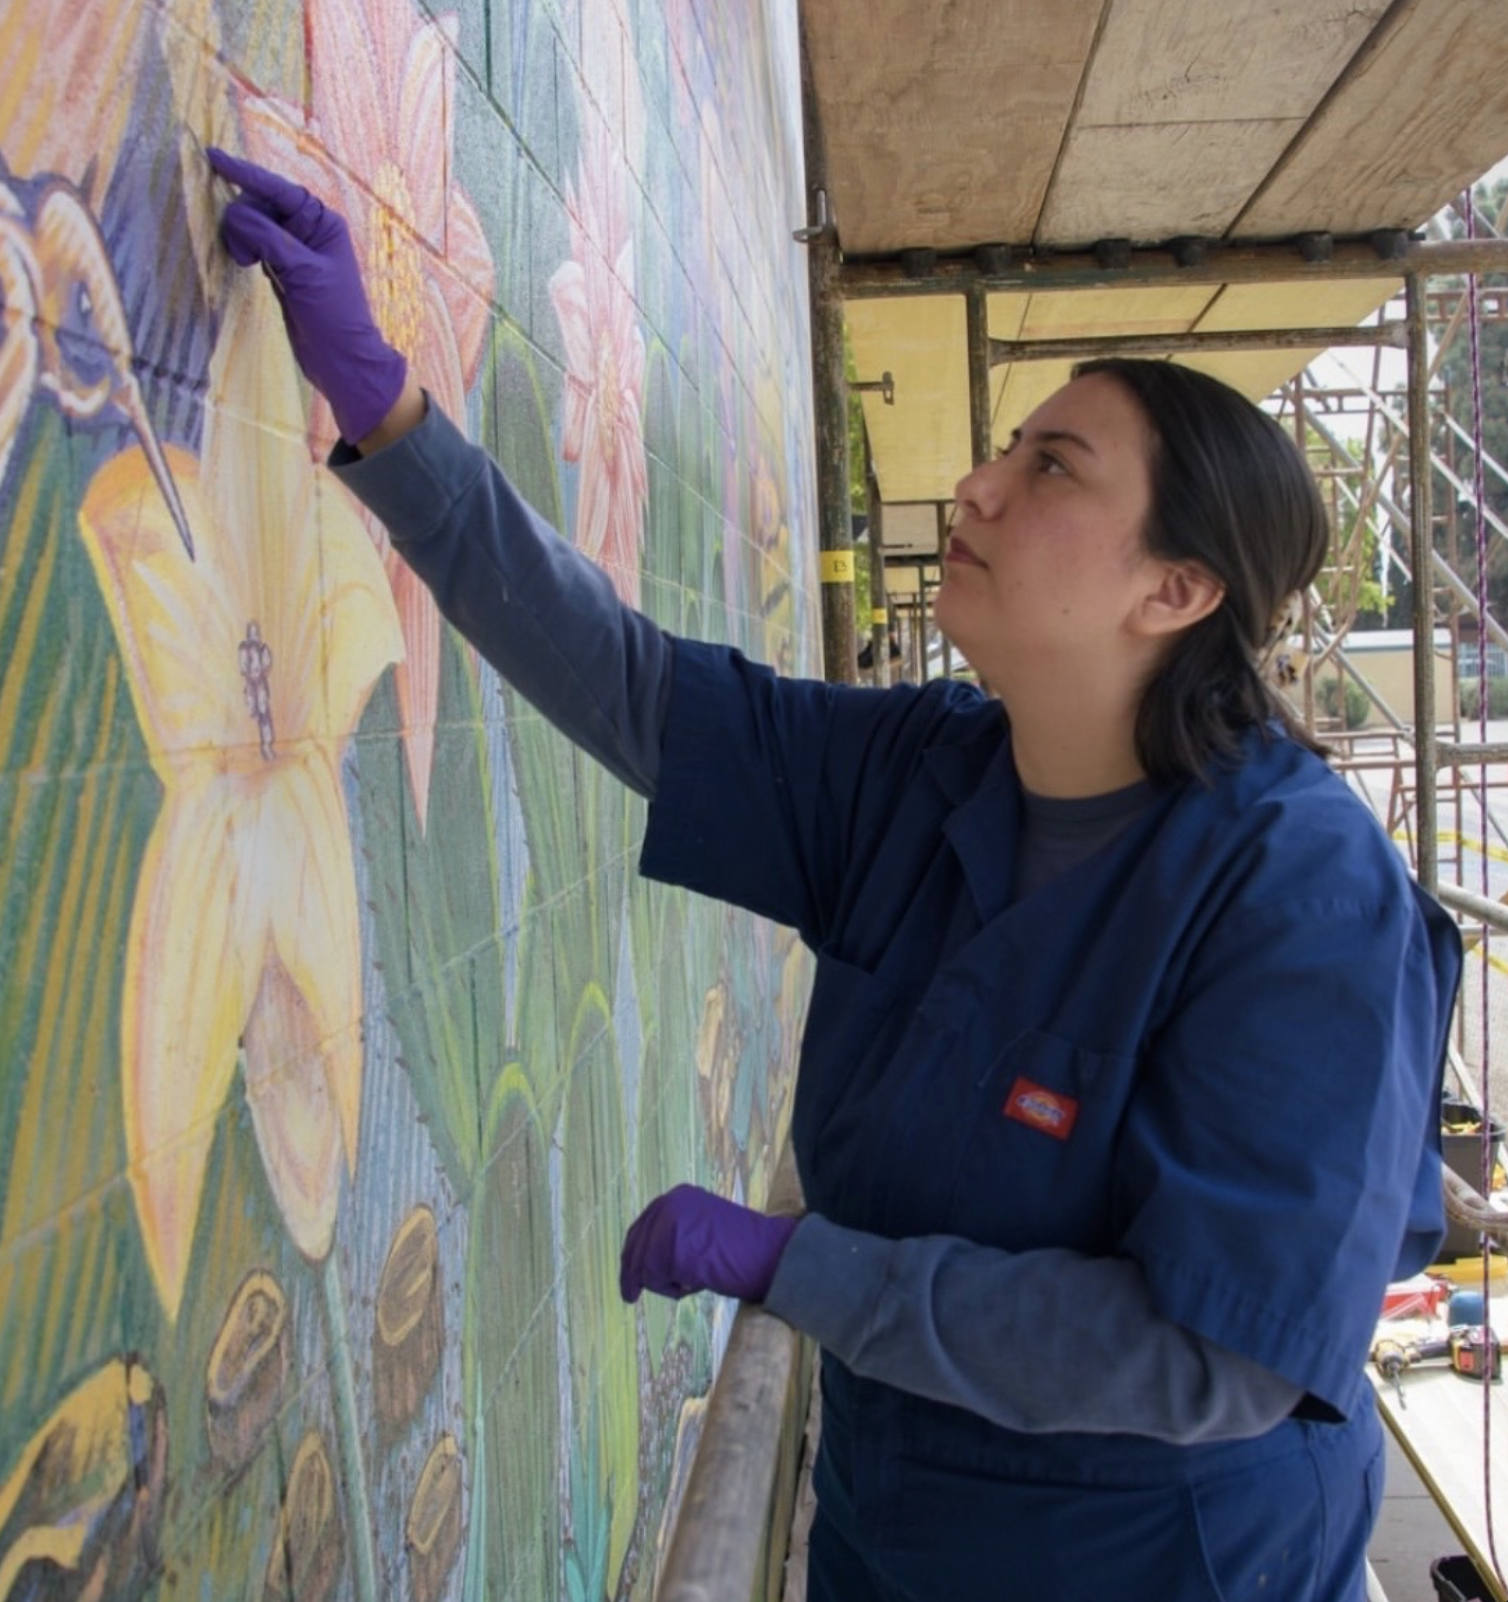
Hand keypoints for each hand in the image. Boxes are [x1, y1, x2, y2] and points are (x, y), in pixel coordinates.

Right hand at [206, 148, 407, 443]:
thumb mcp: (302, 272)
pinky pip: (254, 245)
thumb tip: (236, 213)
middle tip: (242, 255)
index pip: (279, 190)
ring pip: (253, 225)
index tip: (213, 158)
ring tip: (244, 263)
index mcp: (323, 223)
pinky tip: (247, 264)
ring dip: (241, 236)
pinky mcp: (283, 270)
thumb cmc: (333, 316)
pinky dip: (245, 249)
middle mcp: (309, 231)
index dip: (245, 174)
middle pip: (261, 204)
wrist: (342, 361)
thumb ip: (268, 238)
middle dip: (243, 219)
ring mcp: (294, 251)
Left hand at [619, 1184, 798, 1303]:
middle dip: (633, 1274)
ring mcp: (669, 1223)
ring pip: (644, 1266)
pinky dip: (673, 1290)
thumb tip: (646, 1260)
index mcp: (678, 1196)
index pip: (643, 1226)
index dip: (633, 1255)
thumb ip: (677, 1235)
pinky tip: (696, 1285)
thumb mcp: (703, 1230)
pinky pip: (655, 1279)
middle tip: (629, 1297)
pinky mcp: (671, 1246)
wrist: (769, 1253)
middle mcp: (670, 1203)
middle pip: (635, 1245)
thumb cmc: (743, 1251)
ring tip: (692, 1283)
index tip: (630, 1277)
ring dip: (664, 1284)